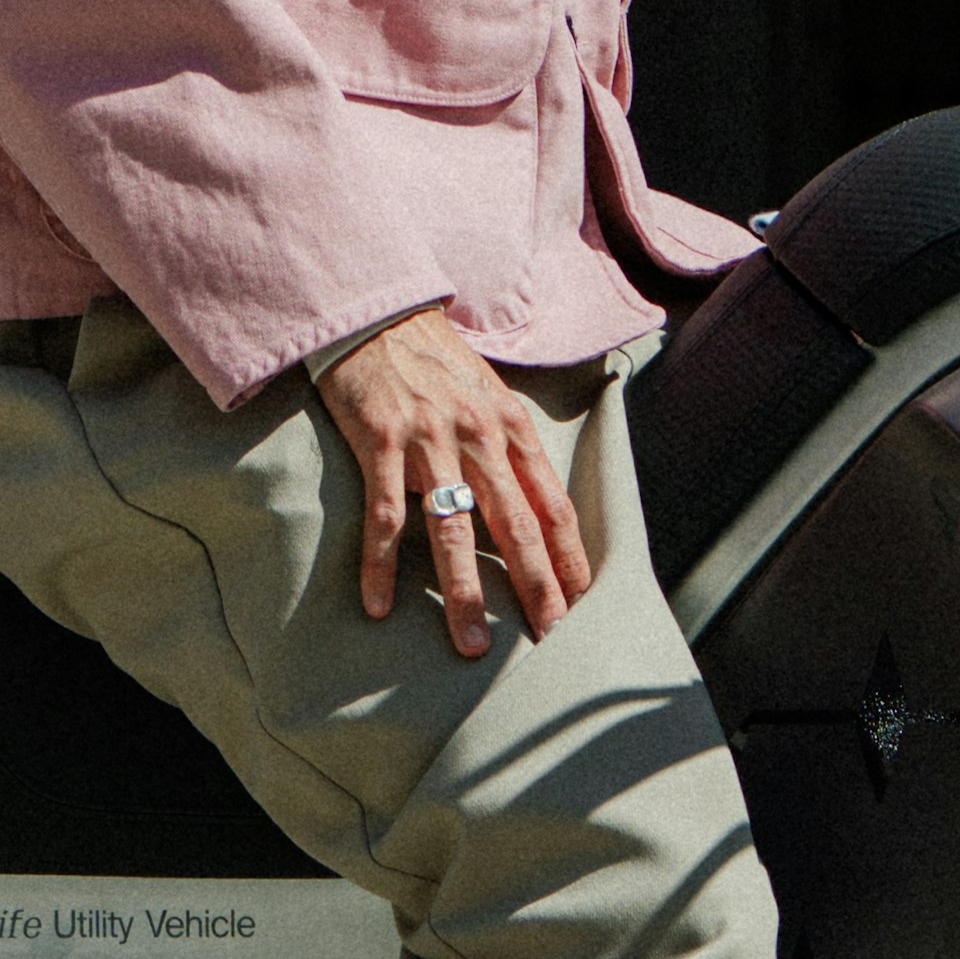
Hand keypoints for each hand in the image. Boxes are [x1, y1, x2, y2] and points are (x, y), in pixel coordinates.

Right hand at [317, 307, 593, 658]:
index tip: (582, 604)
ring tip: (471, 645)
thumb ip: (510, 452)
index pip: (552, 506)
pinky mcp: (380, 440)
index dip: (570, 558)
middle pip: (516, 526)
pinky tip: (380, 606)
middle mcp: (478, 435)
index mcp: (511, 427)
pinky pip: (383, 515)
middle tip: (548, 639)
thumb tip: (536, 515)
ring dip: (464, 592)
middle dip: (535, 588)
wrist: (376, 314)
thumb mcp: (488, 398)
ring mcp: (429, 439)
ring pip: (454, 530)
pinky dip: (381, 565)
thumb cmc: (435, 364)